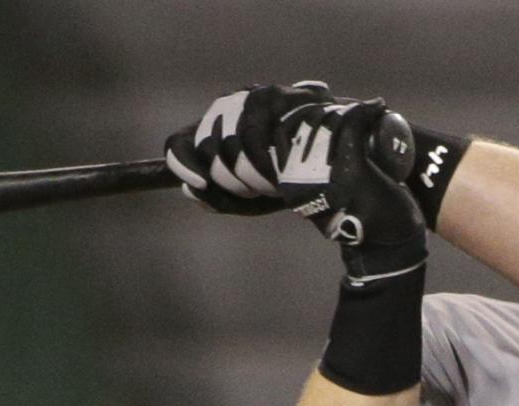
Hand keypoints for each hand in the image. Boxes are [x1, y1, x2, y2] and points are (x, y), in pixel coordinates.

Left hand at [162, 81, 336, 215]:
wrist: (337, 165)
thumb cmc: (288, 181)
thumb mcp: (248, 197)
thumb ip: (217, 198)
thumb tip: (190, 189)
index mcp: (216, 129)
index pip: (181, 143)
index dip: (184, 164)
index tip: (199, 185)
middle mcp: (229, 107)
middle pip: (205, 144)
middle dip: (226, 178)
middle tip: (253, 193)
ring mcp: (251, 97)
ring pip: (226, 141)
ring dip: (245, 174)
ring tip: (270, 185)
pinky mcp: (275, 95)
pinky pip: (253, 132)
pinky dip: (262, 161)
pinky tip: (278, 174)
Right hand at [275, 100, 425, 274]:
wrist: (386, 245)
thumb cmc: (356, 221)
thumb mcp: (322, 198)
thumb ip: (307, 178)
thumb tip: (299, 142)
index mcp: (286, 182)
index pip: (282, 131)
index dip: (304, 115)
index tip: (327, 114)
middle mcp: (298, 175)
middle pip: (307, 122)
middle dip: (328, 110)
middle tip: (349, 111)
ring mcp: (324, 169)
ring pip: (331, 120)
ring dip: (349, 109)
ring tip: (364, 112)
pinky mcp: (349, 164)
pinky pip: (353, 123)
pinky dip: (368, 110)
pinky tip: (378, 106)